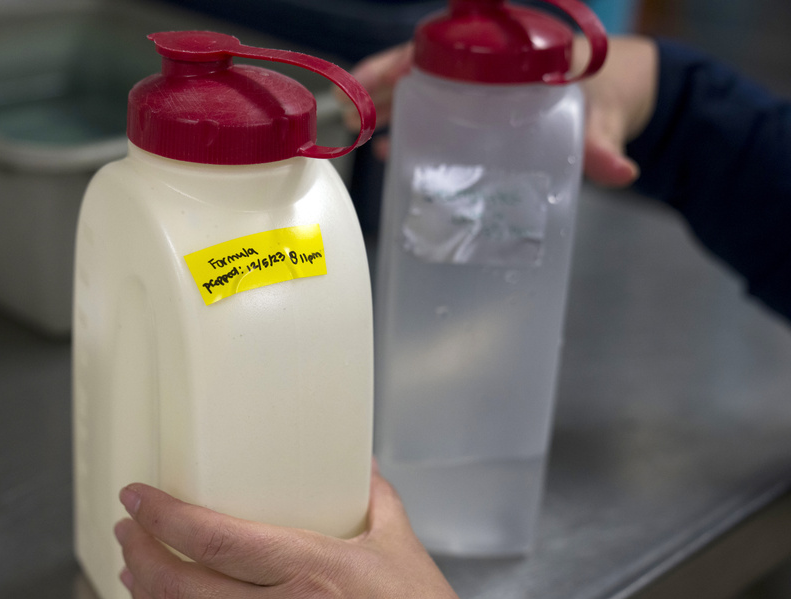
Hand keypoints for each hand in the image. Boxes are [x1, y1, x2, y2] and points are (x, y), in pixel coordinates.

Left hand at [114, 464, 502, 598]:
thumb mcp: (400, 544)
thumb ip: (372, 495)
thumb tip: (353, 461)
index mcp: (310, 572)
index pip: (211, 539)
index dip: (162, 514)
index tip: (137, 496)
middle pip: (181, 586)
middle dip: (140, 552)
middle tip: (129, 528)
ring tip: (133, 572)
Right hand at [338, 36, 658, 187]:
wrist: (625, 93)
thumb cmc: (613, 90)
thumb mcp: (606, 114)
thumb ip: (604, 144)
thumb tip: (619, 173)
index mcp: (507, 57)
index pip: (443, 50)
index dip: (403, 63)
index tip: (374, 80)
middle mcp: (485, 70)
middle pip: (420, 70)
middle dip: (380, 88)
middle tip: (347, 111)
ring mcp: (480, 93)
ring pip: (423, 94)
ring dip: (386, 110)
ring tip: (354, 132)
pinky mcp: (481, 118)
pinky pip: (436, 117)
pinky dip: (411, 132)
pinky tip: (390, 154)